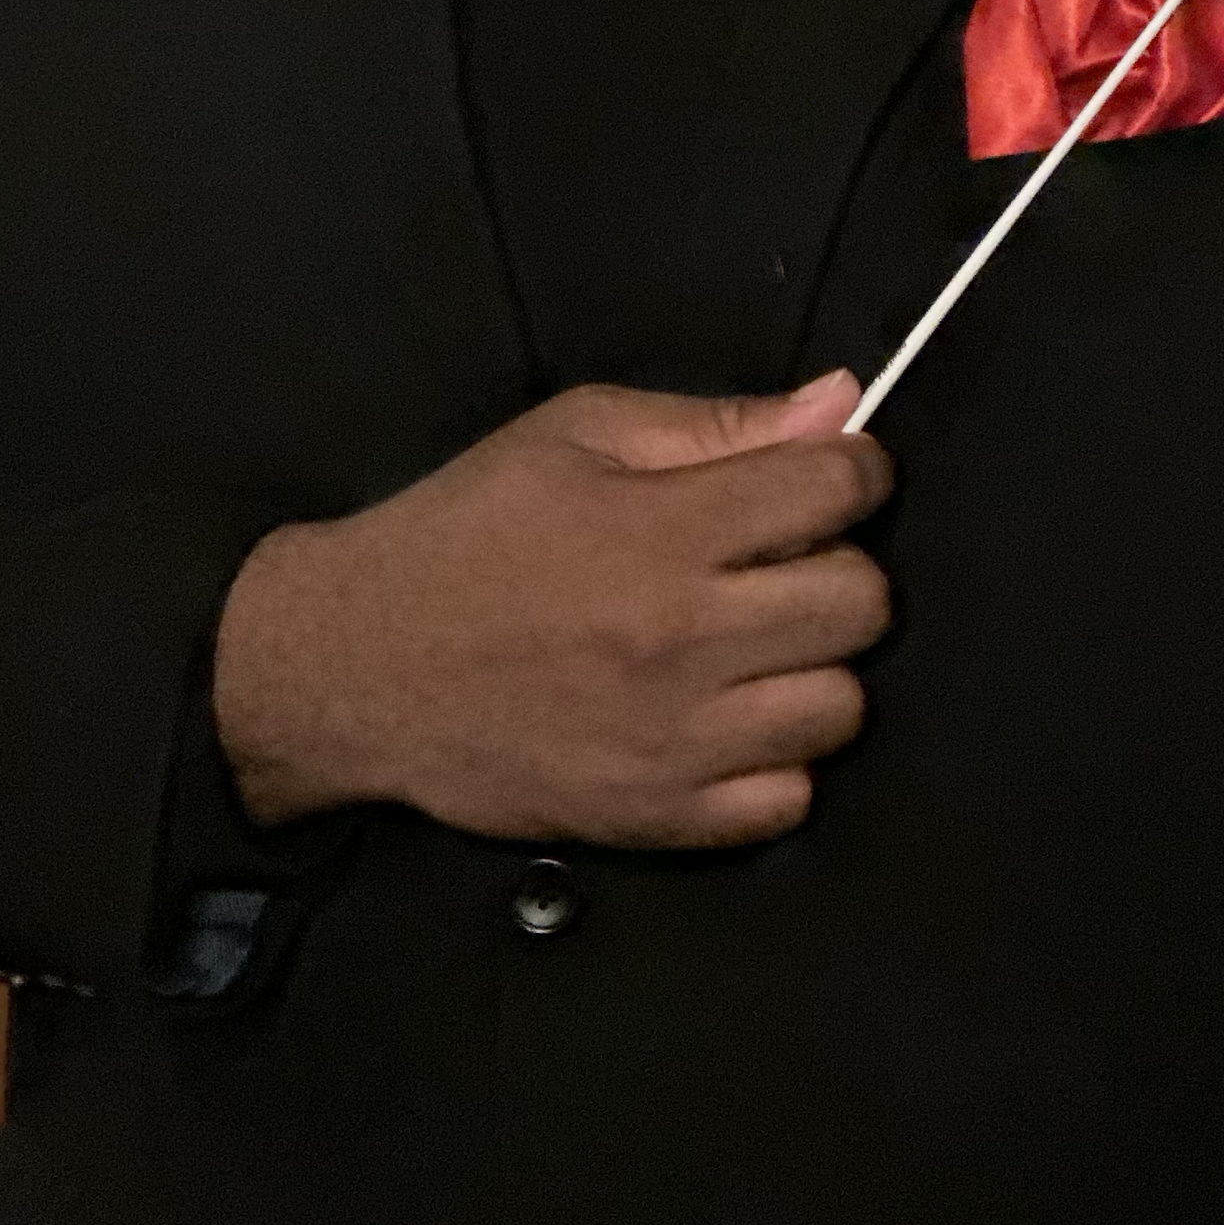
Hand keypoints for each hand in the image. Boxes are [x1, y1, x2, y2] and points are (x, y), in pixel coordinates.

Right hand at [212, 370, 892, 848]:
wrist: (361, 665)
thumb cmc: (469, 530)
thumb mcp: (578, 434)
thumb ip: (717, 423)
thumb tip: (842, 405)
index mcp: (664, 531)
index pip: (837, 490)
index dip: (854, 468)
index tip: (827, 474)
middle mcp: (683, 640)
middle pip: (862, 604)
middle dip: (840, 563)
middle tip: (781, 561)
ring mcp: (675, 741)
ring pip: (842, 707)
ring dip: (814, 667)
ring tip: (755, 643)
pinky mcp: (657, 819)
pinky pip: (789, 801)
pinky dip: (777, 759)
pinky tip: (728, 717)